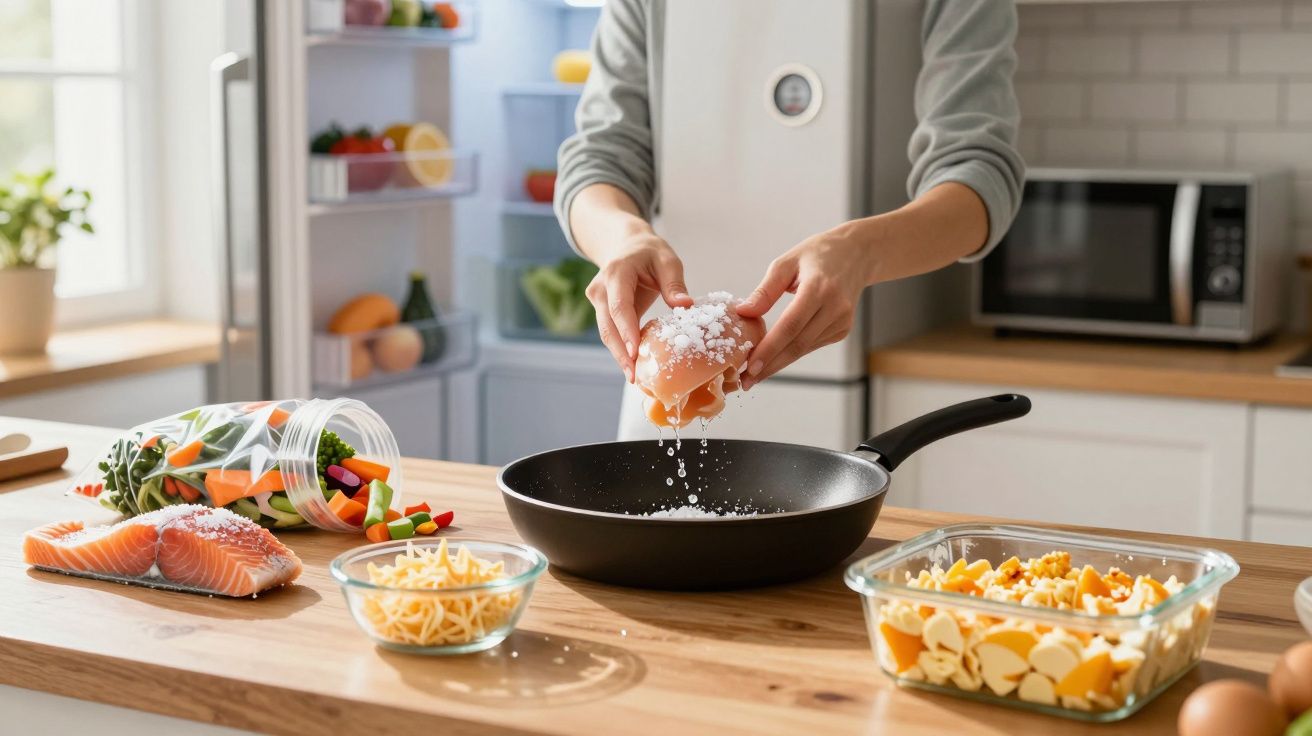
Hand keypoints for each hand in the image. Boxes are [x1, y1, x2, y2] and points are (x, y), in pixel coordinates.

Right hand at [585, 232, 693, 381]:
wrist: (626, 246)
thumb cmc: (649, 253)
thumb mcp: (667, 259)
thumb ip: (674, 283)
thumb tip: (686, 305)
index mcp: (616, 273)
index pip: (619, 306)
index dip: (626, 330)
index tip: (635, 352)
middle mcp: (600, 288)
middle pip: (607, 326)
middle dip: (621, 353)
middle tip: (634, 376)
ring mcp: (597, 300)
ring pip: (606, 333)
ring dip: (619, 356)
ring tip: (634, 377)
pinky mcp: (601, 311)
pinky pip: (611, 332)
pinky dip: (621, 349)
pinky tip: (634, 366)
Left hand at [735, 227, 871, 389]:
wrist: (856, 254)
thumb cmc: (817, 255)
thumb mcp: (786, 263)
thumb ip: (765, 291)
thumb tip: (743, 313)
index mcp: (819, 288)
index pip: (790, 326)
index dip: (770, 349)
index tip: (750, 366)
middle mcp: (834, 307)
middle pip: (797, 344)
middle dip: (770, 365)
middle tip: (746, 381)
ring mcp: (841, 321)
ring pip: (804, 349)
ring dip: (779, 363)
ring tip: (754, 374)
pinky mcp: (842, 329)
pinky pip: (812, 345)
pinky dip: (792, 353)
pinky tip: (775, 358)